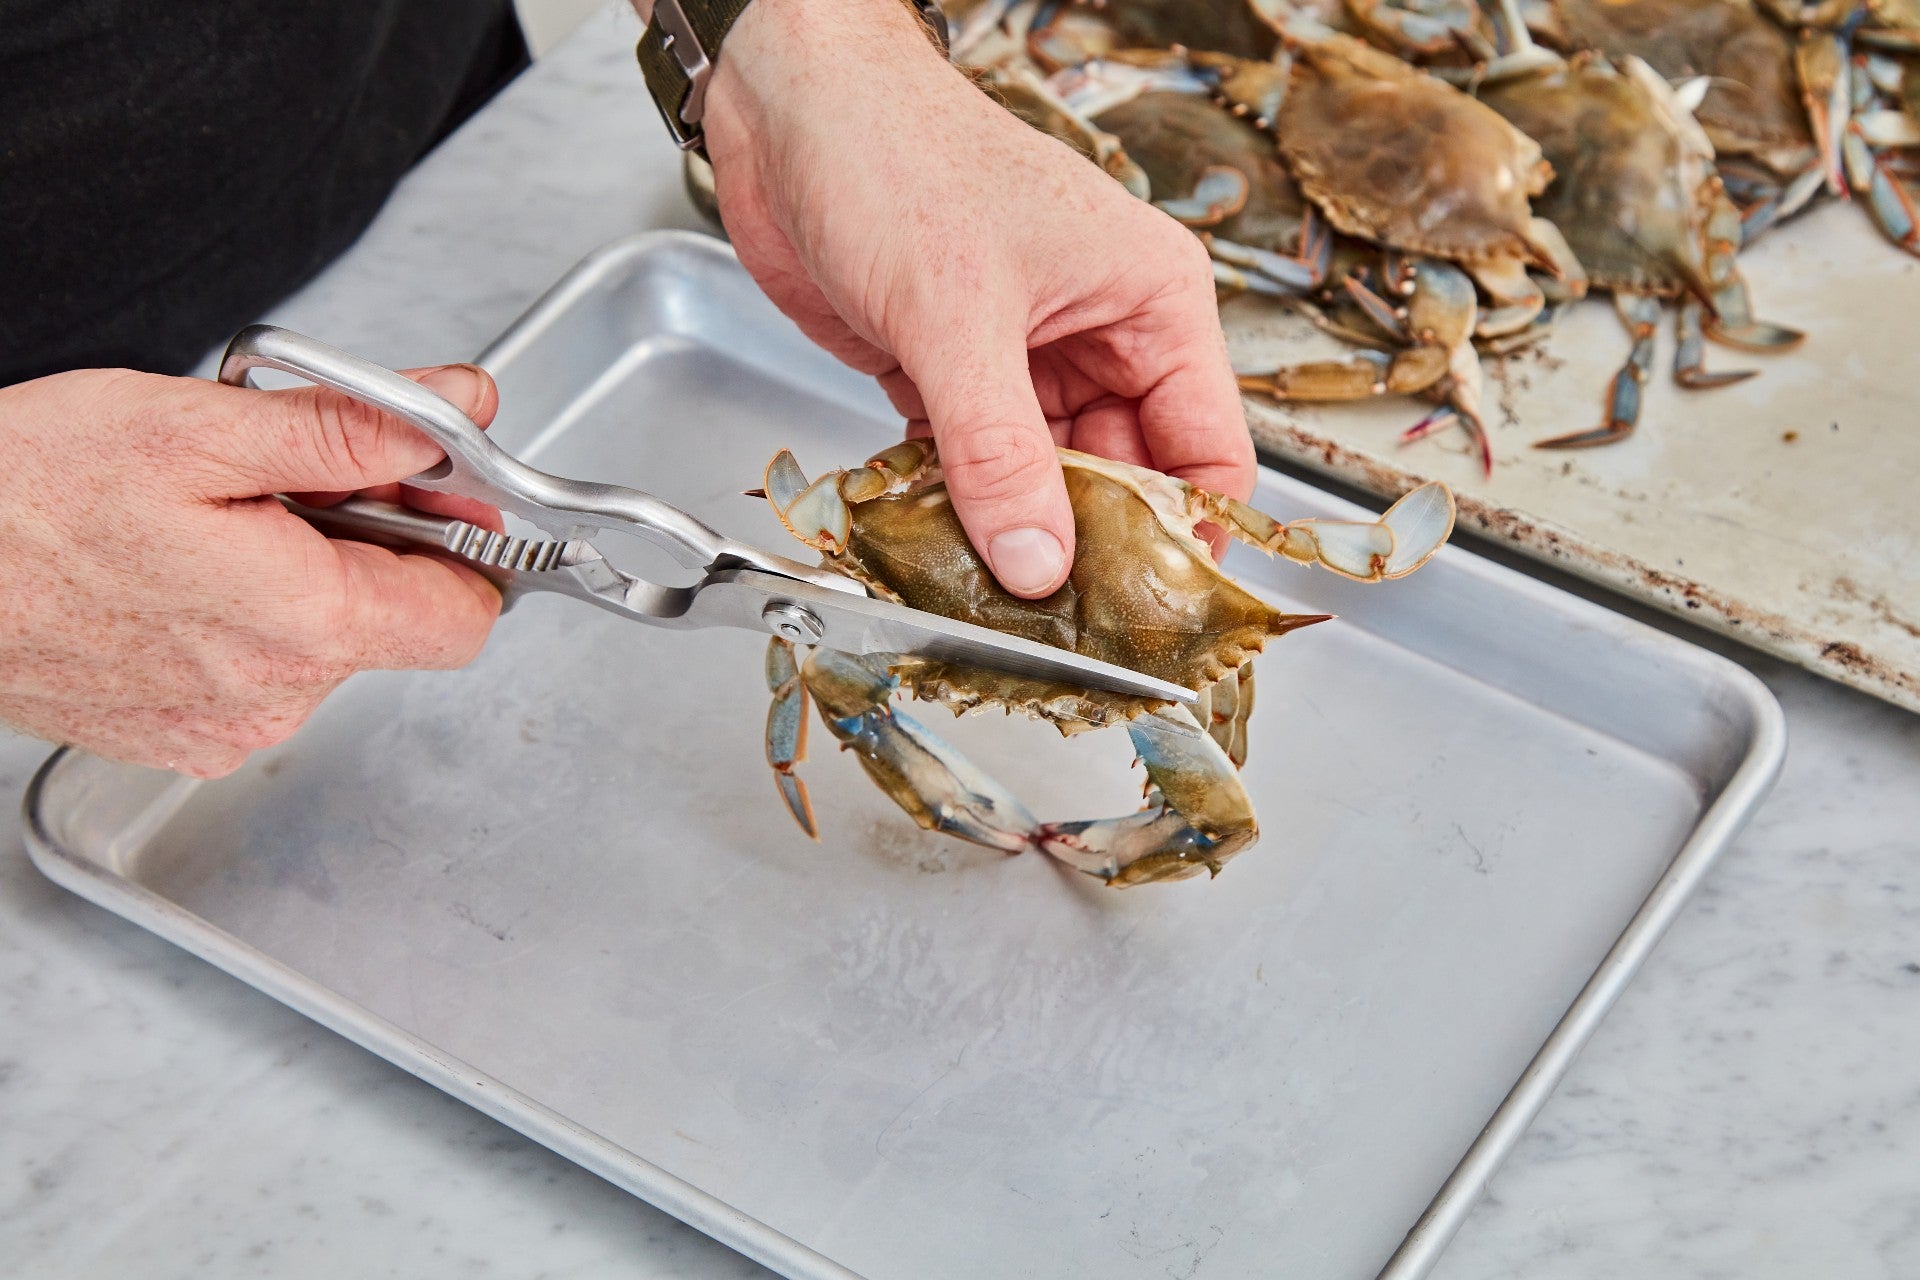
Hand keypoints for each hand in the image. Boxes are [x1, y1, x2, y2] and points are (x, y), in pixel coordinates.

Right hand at [0, 365, 502, 775]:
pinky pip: (258, 677)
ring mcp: (223, 729)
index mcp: (304, 622)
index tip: (428, 492)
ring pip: (324, 647)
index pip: (465, 613)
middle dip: (366, 545)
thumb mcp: (201, 427)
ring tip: (211, 524)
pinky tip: (178, 571)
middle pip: (392, 622)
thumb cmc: (21, 495)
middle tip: (287, 483)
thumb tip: (453, 415)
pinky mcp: (177, 738)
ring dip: (299, 578)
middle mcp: (276, 697)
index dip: (458, 541)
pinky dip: (242, 620)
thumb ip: (349, 429)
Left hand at [698, 0, 1255, 596]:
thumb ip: (1000, 453)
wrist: (785, 109)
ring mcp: (1024, 360)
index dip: (1191, 537)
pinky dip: (958, 507)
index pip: (1206, 449)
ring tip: (993, 601)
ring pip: (1046, 482)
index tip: (1160, 615)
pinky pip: (976, 467)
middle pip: (1126, 481)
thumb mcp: (958, 318)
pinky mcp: (952, 377)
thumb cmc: (894, 156)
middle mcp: (1100, 336)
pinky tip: (940, 549)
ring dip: (1017, 536)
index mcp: (1149, 301)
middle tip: (1061, 631)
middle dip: (1092, 551)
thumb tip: (1040, 564)